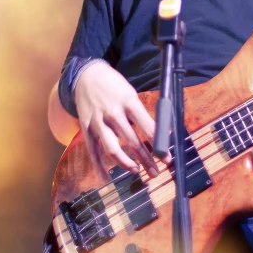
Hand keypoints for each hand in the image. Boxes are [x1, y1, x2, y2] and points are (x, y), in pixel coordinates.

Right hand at [75, 62, 165, 179]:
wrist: (86, 75)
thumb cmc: (114, 86)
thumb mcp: (130, 94)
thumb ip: (141, 114)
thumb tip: (159, 133)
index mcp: (129, 101)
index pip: (147, 126)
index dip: (158, 143)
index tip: (166, 157)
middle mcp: (113, 113)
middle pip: (132, 141)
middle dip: (146, 158)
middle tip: (156, 172)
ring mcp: (98, 121)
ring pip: (112, 148)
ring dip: (126, 163)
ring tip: (137, 171)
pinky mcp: (85, 128)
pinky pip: (92, 150)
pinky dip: (98, 166)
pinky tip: (106, 177)